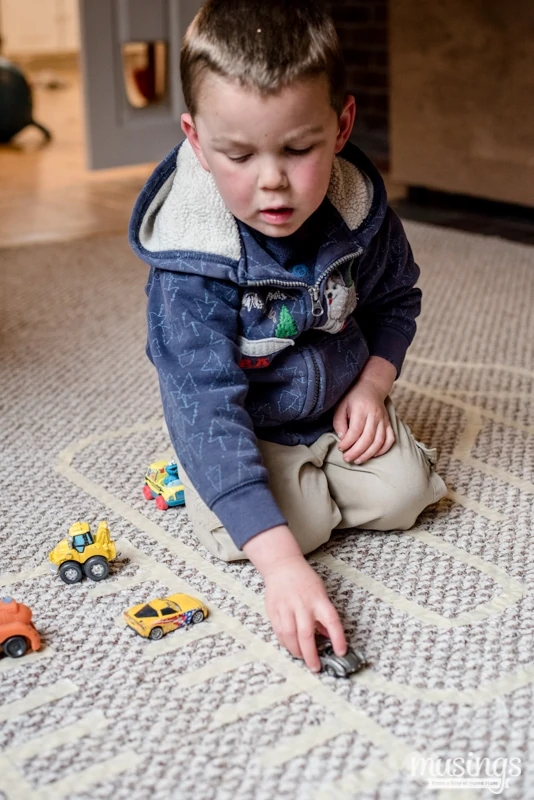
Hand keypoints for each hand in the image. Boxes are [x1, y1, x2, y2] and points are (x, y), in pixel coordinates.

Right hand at [263, 555, 346, 671]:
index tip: (341, 651)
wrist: (282, 566)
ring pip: (289, 636)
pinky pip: (278, 632)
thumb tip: (327, 637)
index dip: (338, 638)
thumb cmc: (304, 580)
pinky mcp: (273, 610)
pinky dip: (285, 643)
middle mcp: (302, 604)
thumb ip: (324, 616)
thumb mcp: (321, 594)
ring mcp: (286, 607)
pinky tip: (290, 646)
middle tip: (315, 667)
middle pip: (306, 634)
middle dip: (311, 655)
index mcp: (318, 599)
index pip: (331, 621)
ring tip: (302, 658)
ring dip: (296, 651)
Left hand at [333, 356, 395, 464]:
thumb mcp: (341, 406)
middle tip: (347, 459)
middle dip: (356, 452)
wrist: (371, 386)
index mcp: (361, 409)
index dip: (347, 443)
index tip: (340, 448)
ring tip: (358, 460)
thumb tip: (343, 438)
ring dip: (368, 454)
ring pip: (379, 441)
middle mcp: (375, 415)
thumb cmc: (353, 397)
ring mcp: (384, 419)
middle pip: (368, 438)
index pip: (355, 431)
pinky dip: (383, 450)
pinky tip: (373, 455)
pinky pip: (390, 439)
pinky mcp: (389, 423)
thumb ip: (339, 422)